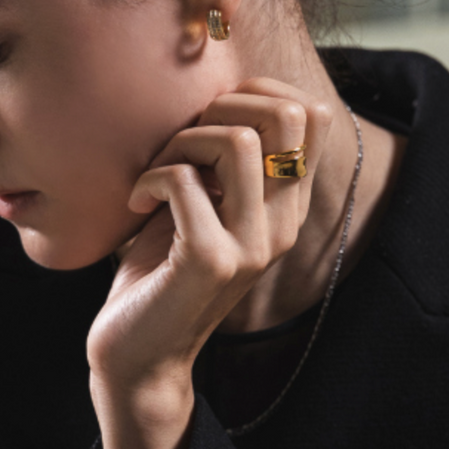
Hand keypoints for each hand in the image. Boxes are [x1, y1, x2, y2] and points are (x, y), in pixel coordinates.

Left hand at [86, 77, 334, 448]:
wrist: (138, 356)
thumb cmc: (161, 271)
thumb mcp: (201, 205)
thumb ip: (220, 161)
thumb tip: (216, 92)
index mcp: (287, 208)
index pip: (312, 116)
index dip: (259, 92)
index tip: (207, 114)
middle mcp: (283, 225)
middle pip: (288, 117)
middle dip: (221, 107)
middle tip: (179, 141)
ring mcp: (252, 245)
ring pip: (238, 142)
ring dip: (181, 141)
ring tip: (154, 171)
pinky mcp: (211, 261)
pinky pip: (184, 181)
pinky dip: (150, 177)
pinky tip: (135, 201)